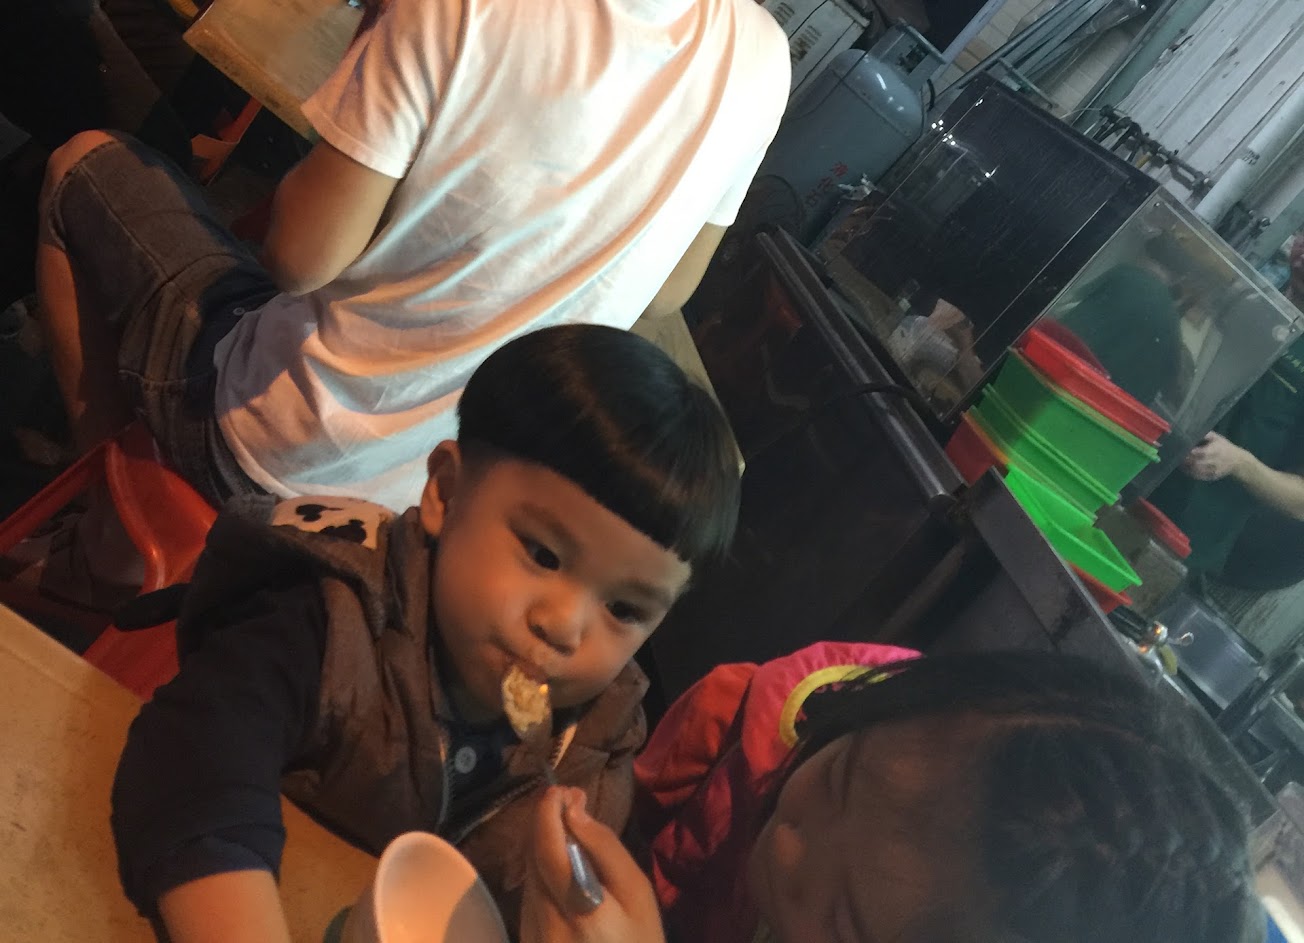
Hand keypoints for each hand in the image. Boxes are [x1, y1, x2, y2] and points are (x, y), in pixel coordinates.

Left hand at [520, 787, 665, 942]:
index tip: (563, 790)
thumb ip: (605, 850)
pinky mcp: (528, 941)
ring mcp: (531, 934)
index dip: (548, 810)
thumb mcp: (638, 894)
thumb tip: (574, 812)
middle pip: (532, 856)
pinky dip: (543, 874)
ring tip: (572, 832)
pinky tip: (565, 870)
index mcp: (576, 906)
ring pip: (528, 874)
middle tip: (572, 803)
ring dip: (544, 847)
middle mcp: (543, 920)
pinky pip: (530, 896)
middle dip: (547, 823)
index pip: (546, 845)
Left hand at [1184, 432, 1249, 481]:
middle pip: (1197, 463)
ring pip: (1196, 471)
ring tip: (1179, 462)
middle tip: (1177, 456)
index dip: (1190, 452)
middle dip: (1186, 460)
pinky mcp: (1212, 477)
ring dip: (1186, 467)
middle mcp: (1214, 462)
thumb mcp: (1217, 438)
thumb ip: (1205, 435)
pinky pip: (1199, 476)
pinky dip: (1190, 473)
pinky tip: (1184, 468)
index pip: (1201, 453)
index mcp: (1215, 450)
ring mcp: (1213, 470)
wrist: (1237, 461)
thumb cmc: (1224, 446)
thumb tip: (1191, 431)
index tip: (1182, 449)